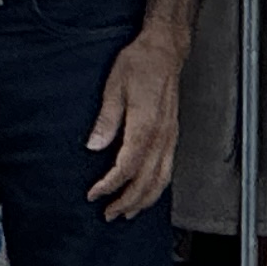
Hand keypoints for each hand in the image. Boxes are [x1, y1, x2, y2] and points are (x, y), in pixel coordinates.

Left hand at [82, 34, 181, 218]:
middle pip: (146, 180)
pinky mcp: (173, 134)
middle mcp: (162, 135)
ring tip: (128, 212)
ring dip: (145, 199)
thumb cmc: (139, 63)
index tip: (94, 195)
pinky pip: (168, 168)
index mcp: (145, 125)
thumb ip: (106, 120)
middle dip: (127, 201)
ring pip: (162, 178)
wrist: (165, 51)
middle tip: (108, 214)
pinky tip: (148, 192)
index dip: (110, 185)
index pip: (127, 166)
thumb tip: (93, 146)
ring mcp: (171, 136)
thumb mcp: (114, 87)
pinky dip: (158, 186)